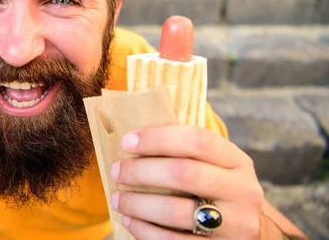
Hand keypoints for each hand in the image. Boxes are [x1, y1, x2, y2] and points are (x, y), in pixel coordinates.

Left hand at [110, 126, 263, 239]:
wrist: (251, 233)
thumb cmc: (218, 192)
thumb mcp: (215, 167)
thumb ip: (186, 153)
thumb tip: (135, 140)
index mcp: (237, 162)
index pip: (198, 140)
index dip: (158, 138)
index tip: (127, 141)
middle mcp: (242, 191)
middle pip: (184, 173)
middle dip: (141, 171)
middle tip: (117, 171)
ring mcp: (236, 224)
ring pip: (176, 211)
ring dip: (138, 204)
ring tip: (118, 199)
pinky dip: (146, 230)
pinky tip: (131, 221)